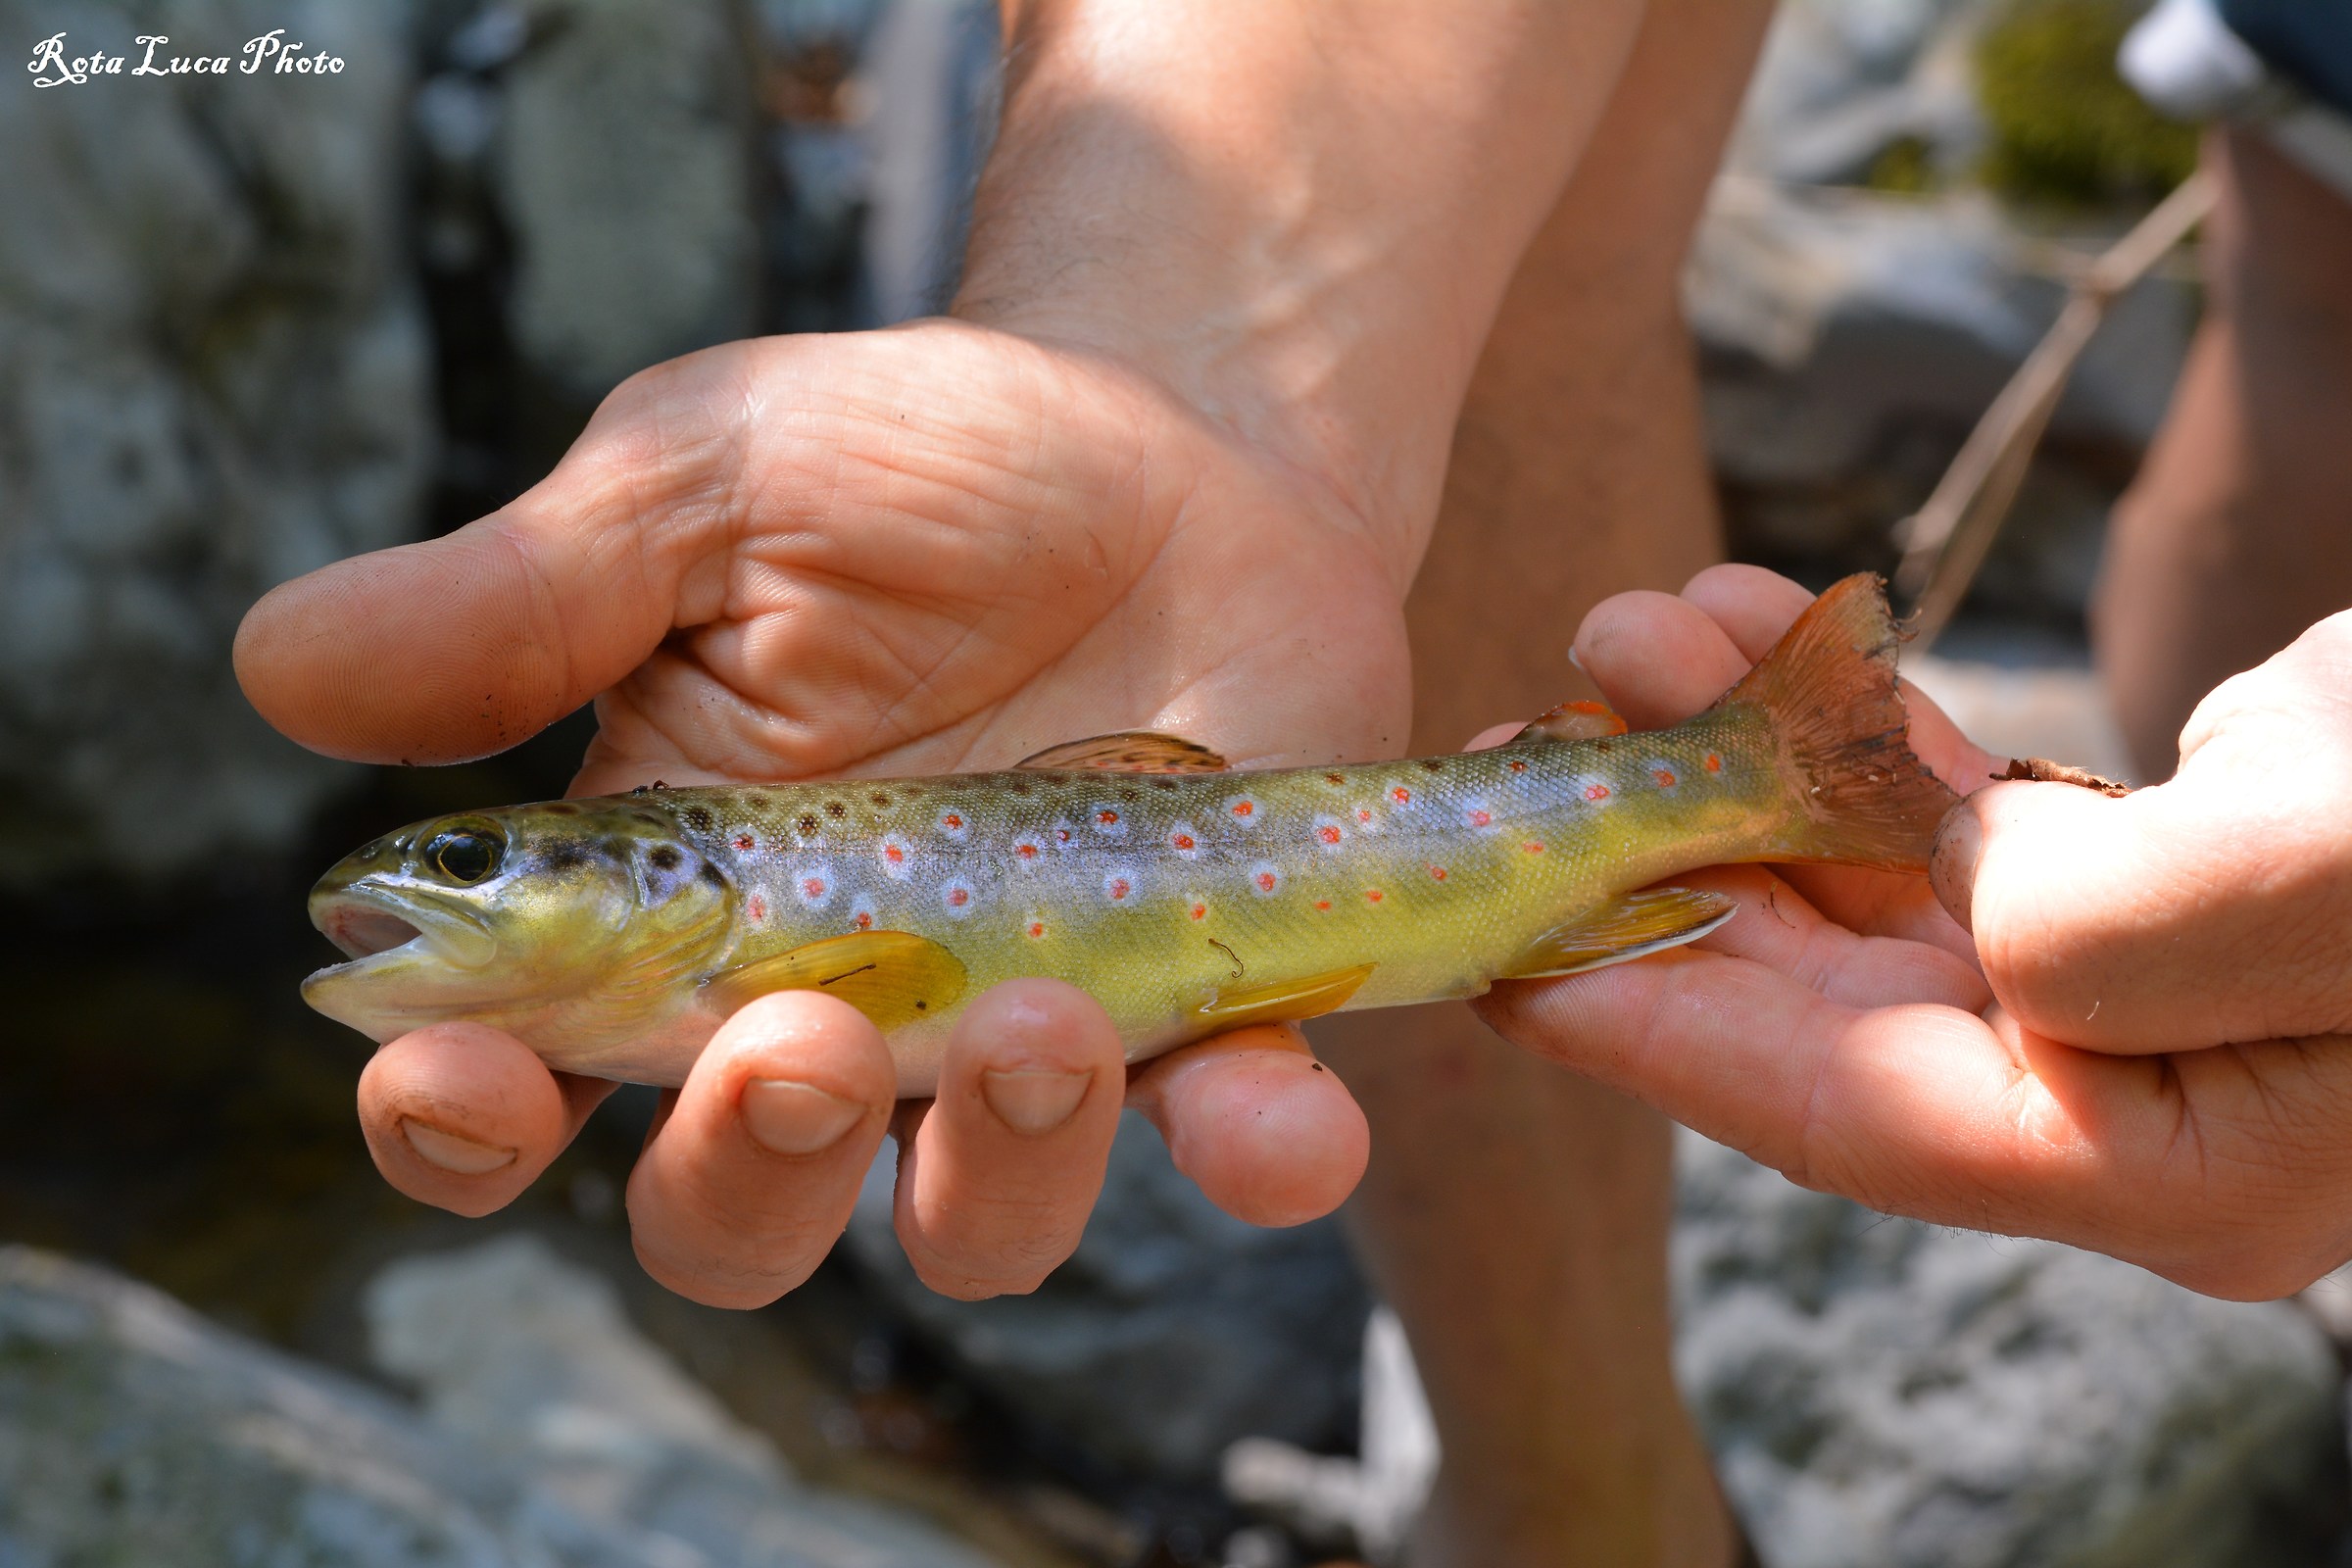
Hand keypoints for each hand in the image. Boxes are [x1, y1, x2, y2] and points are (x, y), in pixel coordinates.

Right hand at [238, 320, 1400, 1304]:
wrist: (1171, 421)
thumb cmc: (914, 457)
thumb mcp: (702, 488)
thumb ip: (525, 597)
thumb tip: (272, 668)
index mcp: (668, 902)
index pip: (522, 1075)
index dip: (462, 1121)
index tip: (452, 1073)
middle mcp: (831, 1003)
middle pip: (737, 1208)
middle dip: (745, 1171)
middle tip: (796, 1040)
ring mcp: (1021, 1023)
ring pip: (970, 1219)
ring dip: (989, 1173)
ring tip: (1040, 1027)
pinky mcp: (1205, 1000)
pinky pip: (1228, 1134)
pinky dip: (1256, 1156)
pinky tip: (1282, 1123)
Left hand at [1475, 564, 2351, 1299]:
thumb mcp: (2347, 881)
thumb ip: (2122, 934)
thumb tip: (1965, 907)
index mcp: (2178, 1159)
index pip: (1857, 1116)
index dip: (1667, 1032)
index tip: (1503, 962)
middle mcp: (2132, 1090)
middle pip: (1830, 999)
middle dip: (1669, 864)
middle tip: (1526, 748)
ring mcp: (2132, 979)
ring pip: (1871, 880)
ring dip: (1736, 752)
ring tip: (1627, 631)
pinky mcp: (2141, 866)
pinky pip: (1949, 800)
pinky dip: (1850, 716)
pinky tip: (1751, 621)